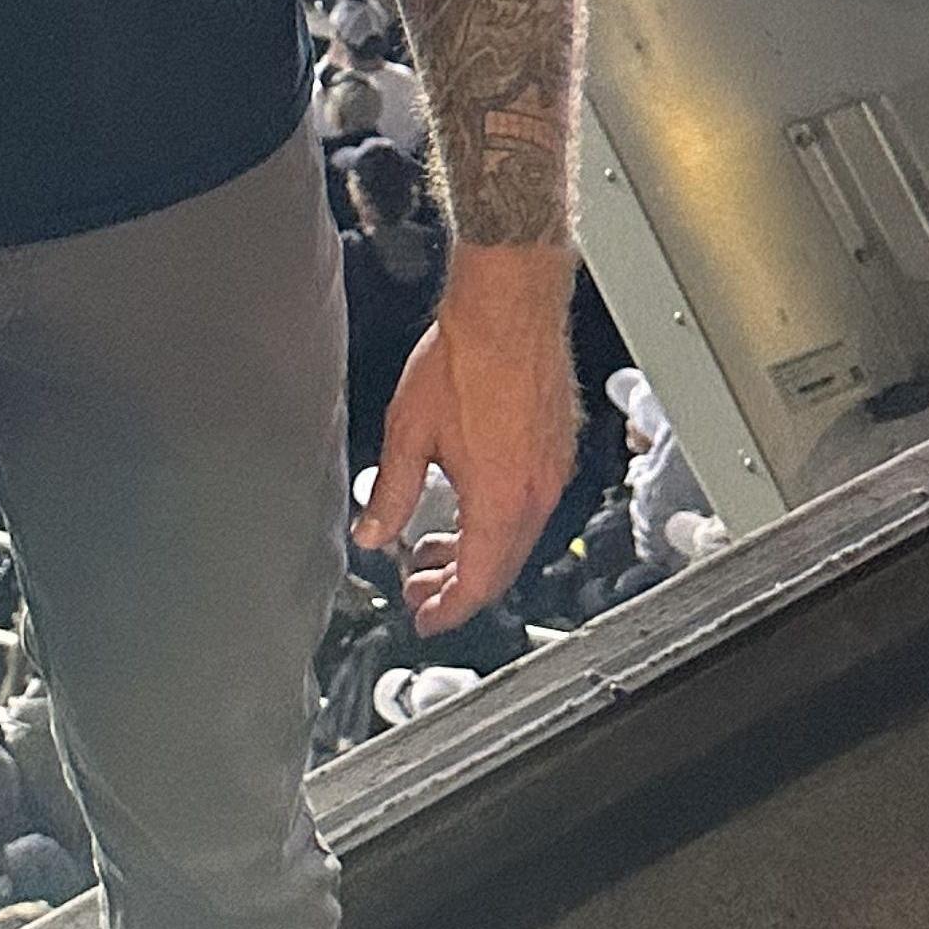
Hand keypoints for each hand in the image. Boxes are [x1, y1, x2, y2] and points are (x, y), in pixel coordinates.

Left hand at [354, 243, 579, 636]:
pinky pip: (528, 505)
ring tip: (432, 548)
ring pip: (515, 537)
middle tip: (420, 586)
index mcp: (499, 501)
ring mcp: (551, 472)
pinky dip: (495, 520)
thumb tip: (372, 533)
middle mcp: (534, 494)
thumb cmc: (462, 359)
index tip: (425, 618)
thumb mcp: (408, 433)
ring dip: (475, 550)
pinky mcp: (555, 449)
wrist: (506, 310)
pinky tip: (465, 504)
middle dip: (457, 584)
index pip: (477, 582)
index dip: (448, 609)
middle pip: (499, 566)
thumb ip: (389, 493)